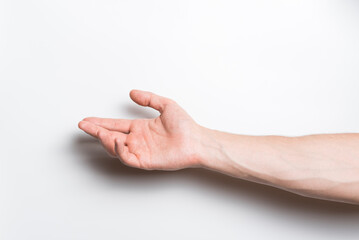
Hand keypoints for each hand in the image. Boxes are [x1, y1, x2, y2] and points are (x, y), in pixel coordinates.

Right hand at [78, 90, 203, 169]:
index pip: (115, 125)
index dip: (101, 123)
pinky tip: (116, 141)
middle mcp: (137, 140)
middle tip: (83, 125)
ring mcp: (140, 151)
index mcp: (140, 128)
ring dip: (105, 140)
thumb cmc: (185, 125)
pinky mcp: (145, 161)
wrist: (196, 140)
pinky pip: (127, 158)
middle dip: (96, 131)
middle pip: (111, 136)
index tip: (87, 120)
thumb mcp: (166, 105)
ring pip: (116, 148)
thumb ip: (148, 99)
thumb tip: (132, 93)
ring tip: (99, 132)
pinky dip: (119, 151)